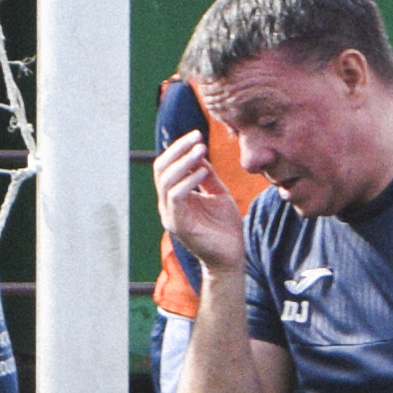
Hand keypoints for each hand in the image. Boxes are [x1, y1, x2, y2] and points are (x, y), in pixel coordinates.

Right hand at [155, 129, 247, 275]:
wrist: (231, 257)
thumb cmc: (225, 228)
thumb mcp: (218, 194)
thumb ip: (207, 176)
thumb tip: (200, 154)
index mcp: (175, 197)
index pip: (166, 166)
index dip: (179, 148)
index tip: (198, 135)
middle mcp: (168, 205)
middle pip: (161, 169)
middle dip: (178, 150)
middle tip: (198, 138)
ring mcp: (171, 215)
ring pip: (166, 181)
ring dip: (184, 161)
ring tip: (201, 150)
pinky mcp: (179, 225)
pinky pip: (176, 197)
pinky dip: (188, 180)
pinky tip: (203, 172)